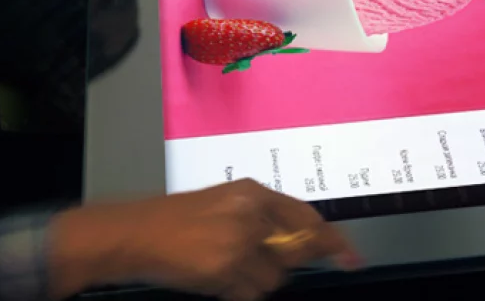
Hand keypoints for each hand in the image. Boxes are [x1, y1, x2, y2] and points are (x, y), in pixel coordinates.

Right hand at [50, 179, 359, 300]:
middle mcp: (251, 213)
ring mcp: (239, 242)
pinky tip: (215, 281)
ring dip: (255, 281)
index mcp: (253, 193)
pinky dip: (238, 294)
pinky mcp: (224, 269)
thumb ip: (261, 218)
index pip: (306, 217)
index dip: (331, 240)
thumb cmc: (174, 221)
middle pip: (295, 251)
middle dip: (282, 264)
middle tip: (248, 262)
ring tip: (223, 269)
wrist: (133, 234)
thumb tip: (297, 242)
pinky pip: (250, 294)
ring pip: (274, 278)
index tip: (351, 257)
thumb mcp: (224, 205)